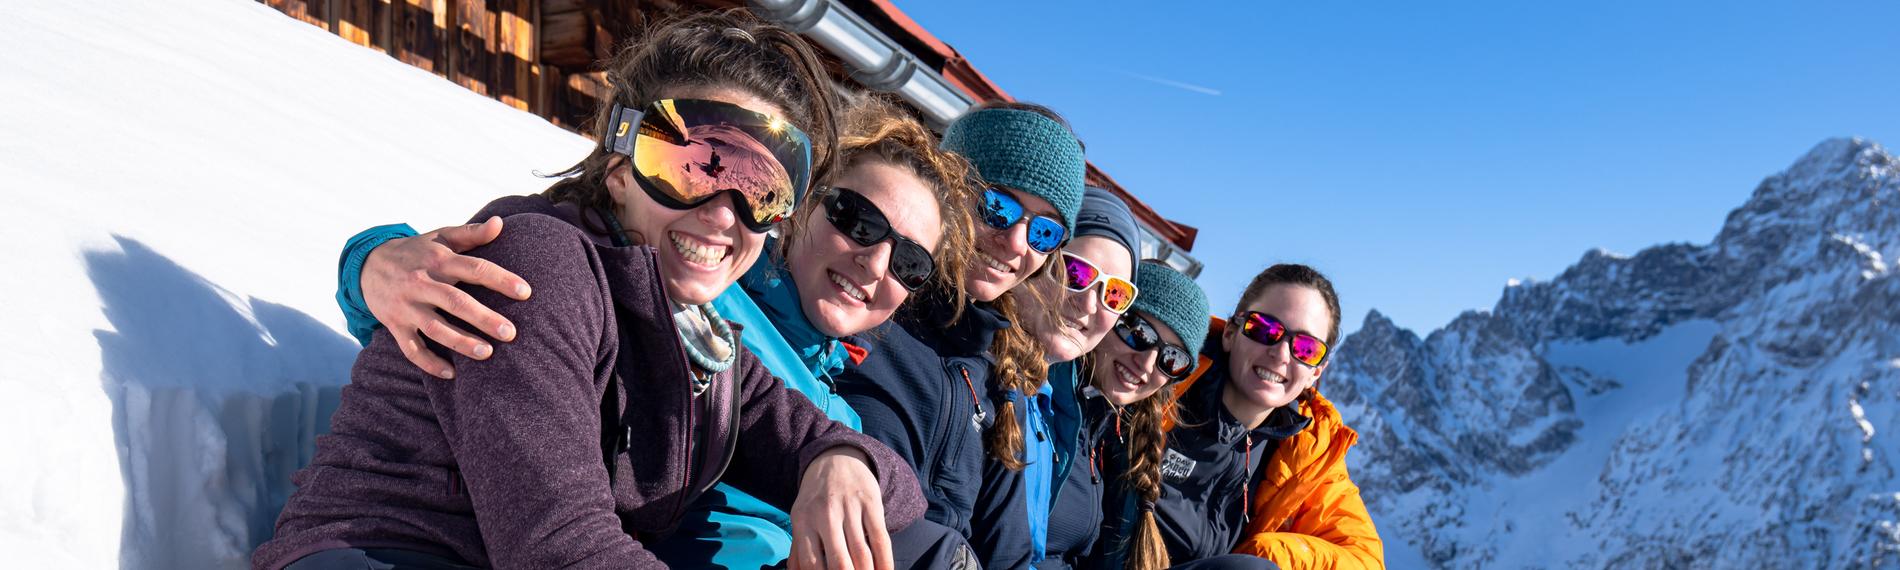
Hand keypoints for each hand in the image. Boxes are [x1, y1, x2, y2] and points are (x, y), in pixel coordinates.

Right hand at [362, 216, 531, 378]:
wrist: (367, 265)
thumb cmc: (416, 252)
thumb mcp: (440, 237)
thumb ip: (471, 234)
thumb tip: (500, 223)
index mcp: (438, 260)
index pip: (474, 269)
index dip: (500, 279)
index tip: (526, 292)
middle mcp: (422, 283)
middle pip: (455, 302)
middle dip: (484, 318)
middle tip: (511, 333)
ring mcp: (406, 306)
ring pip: (434, 327)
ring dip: (460, 342)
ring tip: (487, 353)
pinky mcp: (394, 324)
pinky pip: (411, 348)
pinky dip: (428, 363)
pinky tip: (451, 374)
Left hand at [789, 446, 893, 569]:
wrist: (836, 458)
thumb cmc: (816, 497)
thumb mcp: (800, 517)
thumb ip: (798, 549)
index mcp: (803, 520)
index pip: (811, 563)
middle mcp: (825, 514)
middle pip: (839, 562)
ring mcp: (850, 508)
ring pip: (862, 553)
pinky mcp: (871, 503)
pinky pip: (880, 539)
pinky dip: (885, 561)